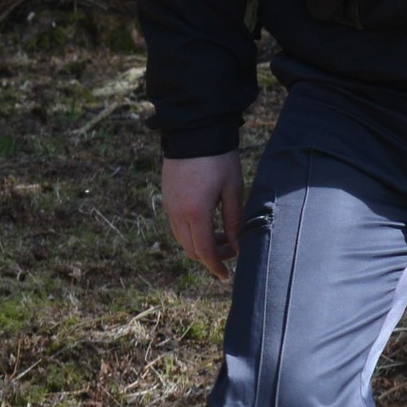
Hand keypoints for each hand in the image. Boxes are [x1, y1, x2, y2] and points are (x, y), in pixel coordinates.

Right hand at [162, 152, 246, 281]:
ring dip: (201, 244)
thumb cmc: (218, 158)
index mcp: (195, 213)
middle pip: (191, 249)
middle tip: (232, 251)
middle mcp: (177, 212)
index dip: (216, 266)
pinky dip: (192, 232)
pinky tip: (208, 223)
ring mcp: (169, 205)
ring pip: (182, 239)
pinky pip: (177, 225)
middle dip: (211, 256)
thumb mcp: (233, 190)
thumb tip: (239, 247)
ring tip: (223, 236)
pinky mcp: (167, 197)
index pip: (204, 252)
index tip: (227, 276)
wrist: (194, 130)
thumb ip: (234, 221)